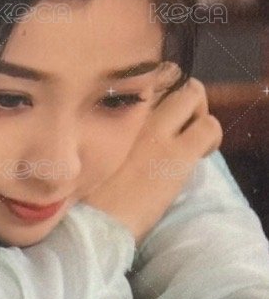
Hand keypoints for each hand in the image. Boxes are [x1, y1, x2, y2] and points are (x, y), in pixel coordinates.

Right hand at [83, 75, 222, 244]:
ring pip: (194, 94)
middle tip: (182, 125)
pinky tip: (200, 155)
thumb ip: (108, 129)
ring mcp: (157, 129)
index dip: (158, 93)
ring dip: (199, 115)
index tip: (159, 113)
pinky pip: (210, 126)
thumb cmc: (86, 192)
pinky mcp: (178, 153)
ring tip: (191, 142)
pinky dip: (211, 137)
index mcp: (109, 109)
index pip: (144, 79)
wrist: (94, 221)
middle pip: (171, 76)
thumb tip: (125, 125)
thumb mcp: (92, 147)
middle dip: (184, 98)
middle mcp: (132, 110)